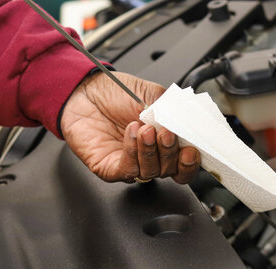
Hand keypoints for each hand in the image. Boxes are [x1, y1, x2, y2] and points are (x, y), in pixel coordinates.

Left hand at [60, 71, 200, 182]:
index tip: (191, 150)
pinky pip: (128, 170)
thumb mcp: (155, 96)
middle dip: (170, 153)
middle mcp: (151, 157)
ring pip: (151, 172)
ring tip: (144, 128)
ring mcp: (132, 164)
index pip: (185, 165)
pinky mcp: (111, 169)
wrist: (85, 89)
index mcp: (165, 143)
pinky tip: (130, 133)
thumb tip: (190, 127)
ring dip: (150, 151)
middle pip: (171, 171)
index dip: (190, 163)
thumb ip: (175, 113)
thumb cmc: (118, 93)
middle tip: (165, 132)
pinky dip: (132, 152)